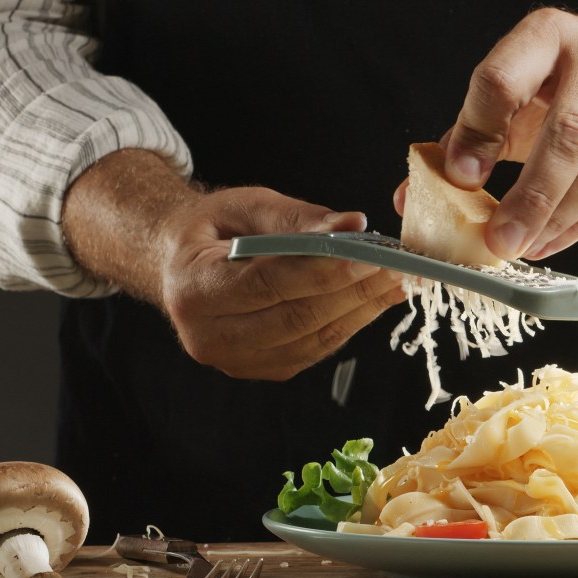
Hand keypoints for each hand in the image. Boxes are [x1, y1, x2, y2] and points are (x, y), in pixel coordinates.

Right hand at [63, 149, 405, 380]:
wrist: (178, 263)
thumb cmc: (211, 229)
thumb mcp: (245, 206)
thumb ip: (297, 218)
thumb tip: (353, 225)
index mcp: (193, 289)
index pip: (271, 283)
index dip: (326, 270)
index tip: (370, 253)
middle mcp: (208, 336)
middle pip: (296, 318)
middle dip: (355, 291)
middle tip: (399, 267)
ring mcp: (235, 361)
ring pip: (312, 340)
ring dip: (361, 310)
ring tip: (397, 281)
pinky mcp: (261, 370)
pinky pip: (314, 350)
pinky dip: (349, 324)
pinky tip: (374, 300)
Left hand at [436, 2, 577, 261]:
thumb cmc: (562, 86)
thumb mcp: (512, 89)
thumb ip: (468, 134)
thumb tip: (414, 195)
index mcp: (548, 36)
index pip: (505, 80)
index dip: (479, 131)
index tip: (462, 177)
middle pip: (569, 133)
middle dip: (531, 196)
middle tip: (499, 240)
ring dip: (558, 218)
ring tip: (523, 246)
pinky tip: (550, 242)